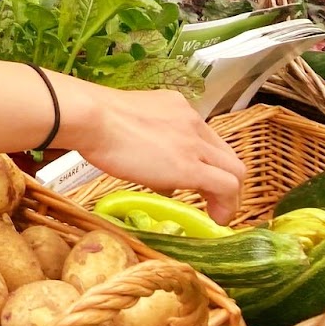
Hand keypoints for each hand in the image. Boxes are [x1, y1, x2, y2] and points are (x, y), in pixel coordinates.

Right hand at [68, 82, 244, 223]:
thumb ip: (152, 145)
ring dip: (230, 196)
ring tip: (218, 214)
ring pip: (234, 171)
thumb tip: (162, 179)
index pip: (206, 139)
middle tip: (214, 201)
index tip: (200, 181)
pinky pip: (225, 186)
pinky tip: (216, 218)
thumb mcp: (132, 124)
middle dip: (226, 182)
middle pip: (227, 156)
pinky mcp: (190, 166)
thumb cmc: (95, 120)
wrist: (90, 117)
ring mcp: (194, 143)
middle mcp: (192, 121)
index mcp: (177, 107)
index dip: (208, 163)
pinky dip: (226, 205)